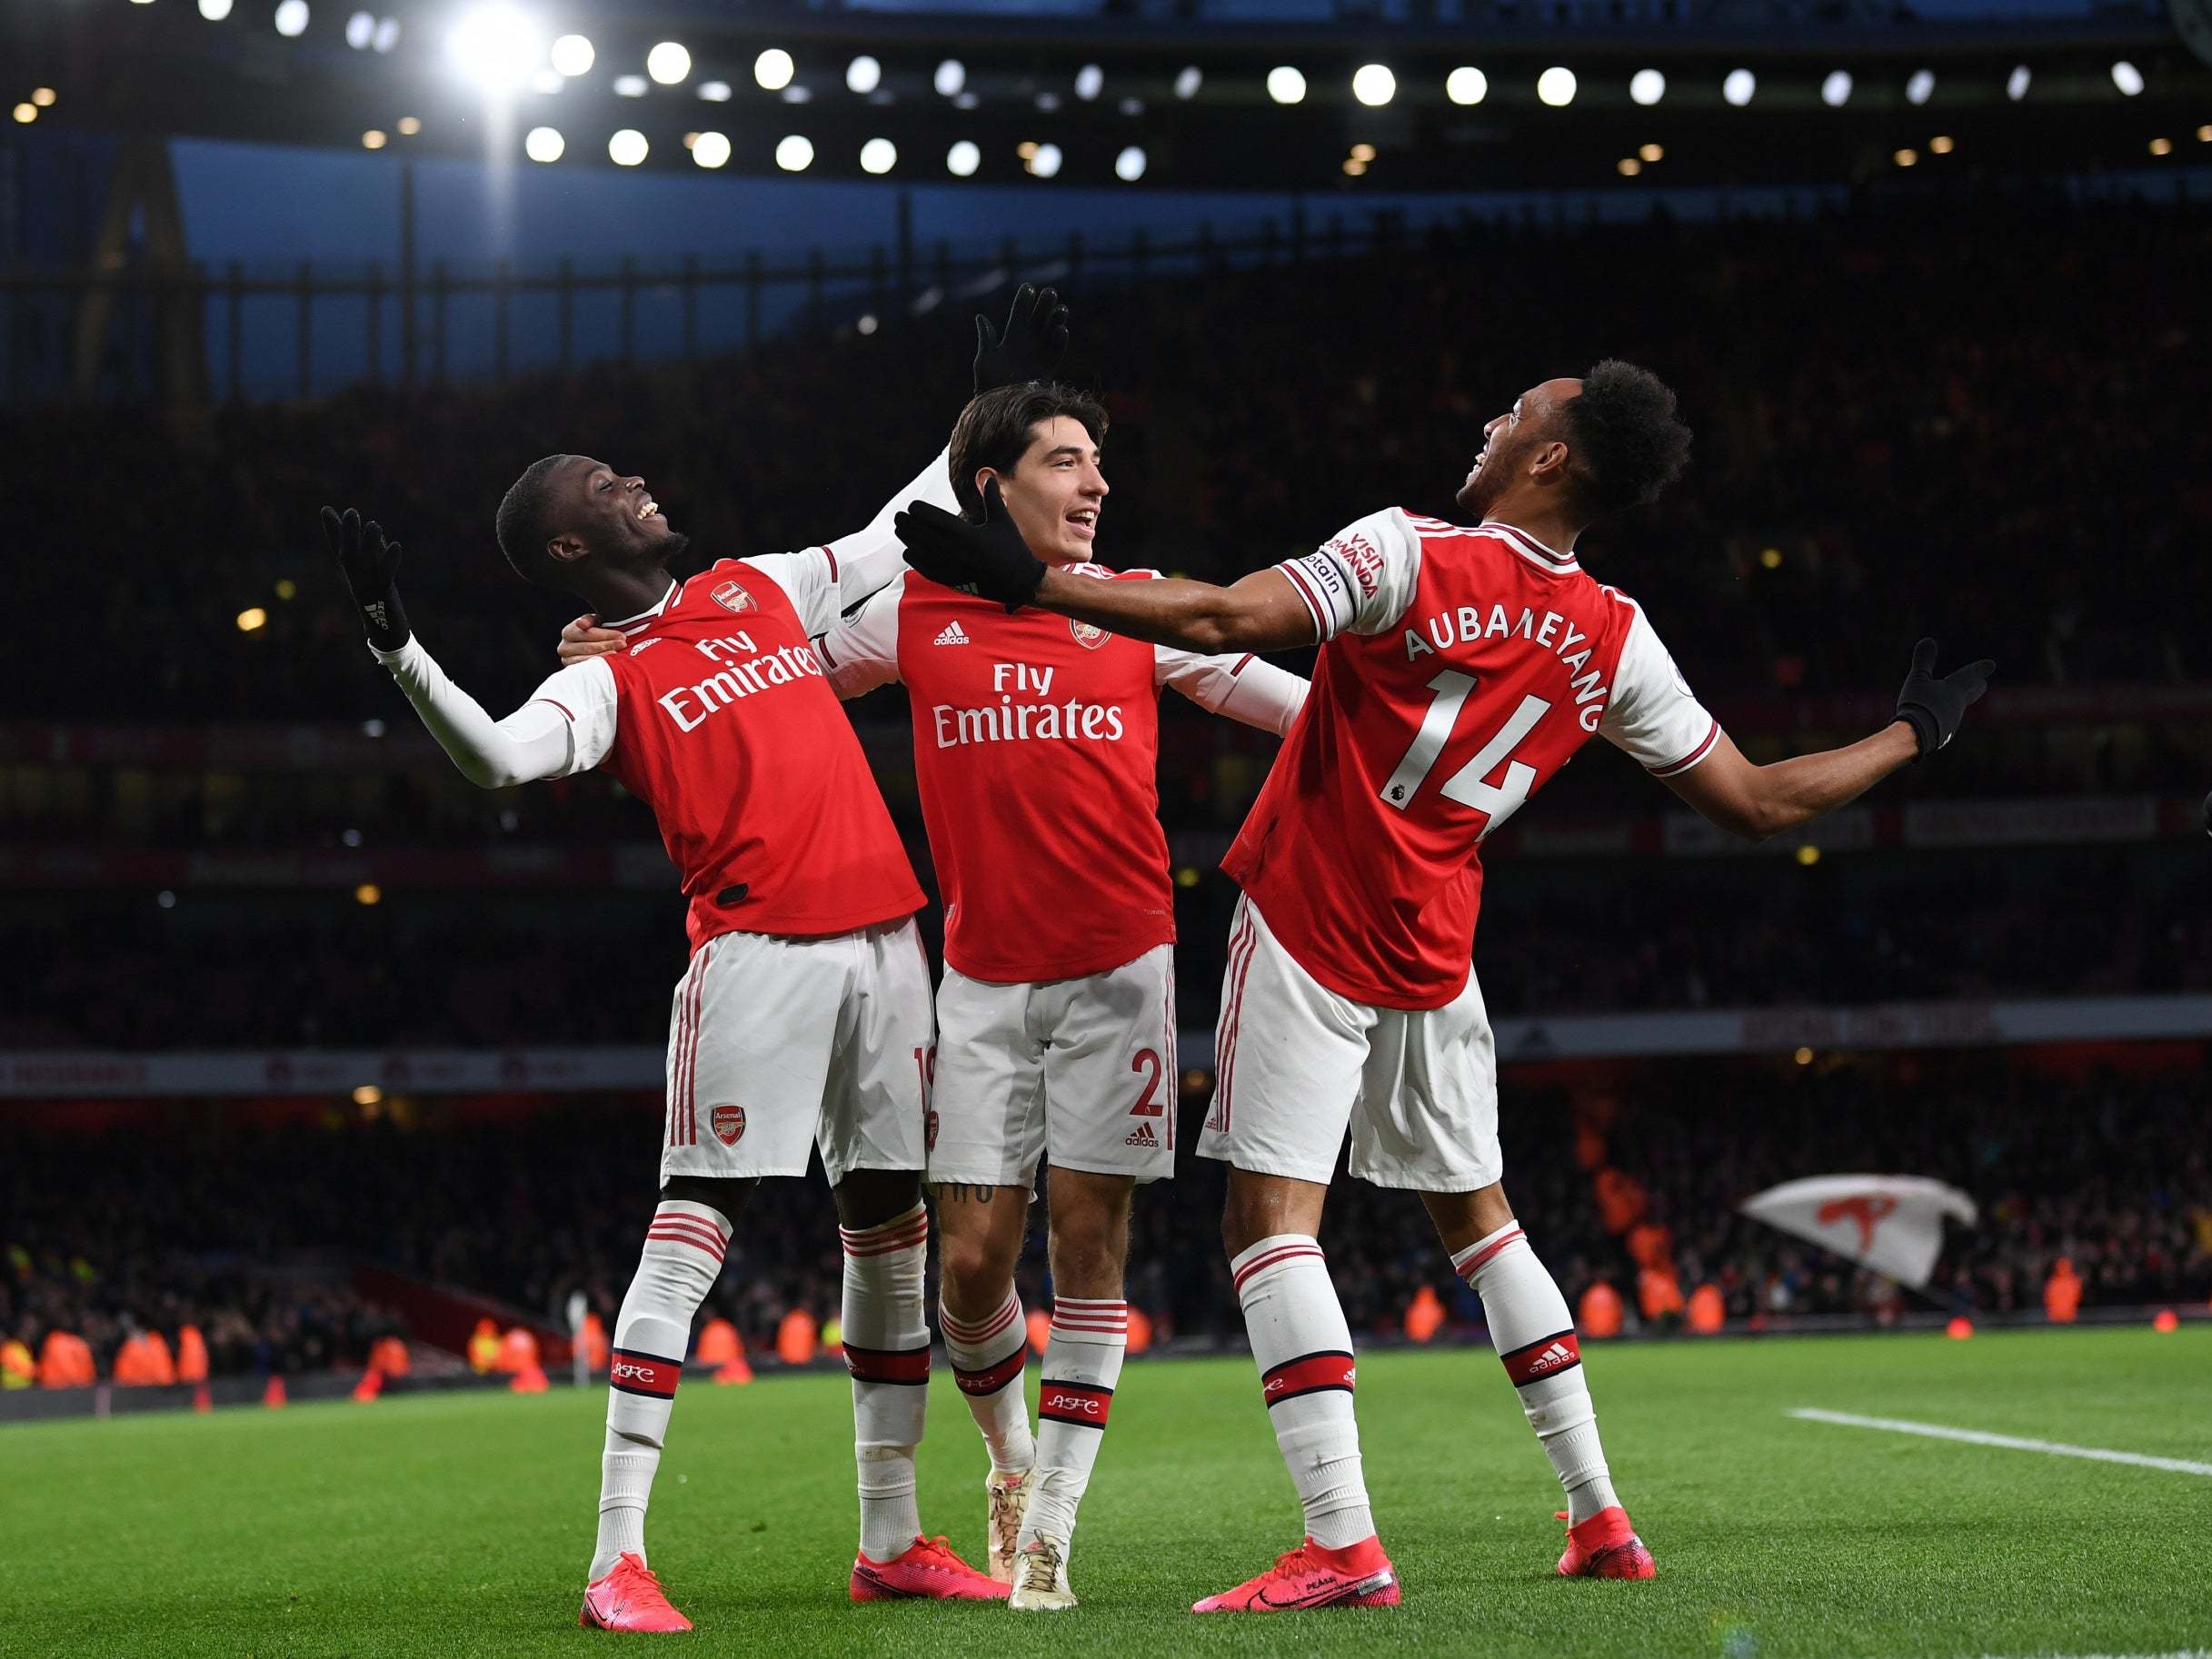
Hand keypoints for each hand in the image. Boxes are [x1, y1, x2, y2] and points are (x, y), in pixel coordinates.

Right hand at [319, 505, 410, 650]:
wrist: (387, 631)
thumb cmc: (380, 599)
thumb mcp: (371, 573)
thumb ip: (369, 549)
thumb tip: (366, 526)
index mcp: (352, 573)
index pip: (339, 548)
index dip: (332, 530)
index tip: (325, 509)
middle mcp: (356, 578)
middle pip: (348, 552)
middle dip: (348, 532)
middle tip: (351, 512)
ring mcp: (368, 586)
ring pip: (365, 563)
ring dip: (369, 543)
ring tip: (374, 524)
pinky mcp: (384, 594)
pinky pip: (386, 575)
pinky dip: (390, 560)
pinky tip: (396, 546)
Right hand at [558, 615, 627, 665]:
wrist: (591, 648)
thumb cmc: (595, 633)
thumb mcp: (594, 623)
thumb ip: (589, 620)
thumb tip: (581, 624)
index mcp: (568, 632)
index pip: (587, 633)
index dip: (605, 635)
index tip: (622, 636)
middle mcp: (564, 647)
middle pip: (587, 647)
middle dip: (607, 645)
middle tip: (623, 644)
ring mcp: (567, 661)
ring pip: (587, 659)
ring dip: (604, 656)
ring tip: (618, 654)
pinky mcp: (573, 672)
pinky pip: (586, 670)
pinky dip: (598, 667)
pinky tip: (610, 664)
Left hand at [896, 479, 1044, 610]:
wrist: (1019, 582)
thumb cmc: (1012, 550)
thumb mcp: (1003, 521)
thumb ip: (992, 497)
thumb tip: (988, 475)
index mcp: (966, 533)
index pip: (932, 518)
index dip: (919, 511)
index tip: (913, 506)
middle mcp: (954, 550)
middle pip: (920, 533)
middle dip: (906, 523)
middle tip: (899, 516)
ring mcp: (950, 567)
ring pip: (919, 552)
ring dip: (907, 540)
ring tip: (900, 530)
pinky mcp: (951, 580)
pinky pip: (925, 569)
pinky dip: (914, 560)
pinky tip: (909, 552)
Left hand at [972, 284, 1068, 394]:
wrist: (1003, 407)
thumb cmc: (989, 384)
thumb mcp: (985, 360)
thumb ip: (987, 338)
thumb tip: (980, 317)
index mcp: (1011, 337)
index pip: (1019, 313)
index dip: (1024, 300)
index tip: (1028, 287)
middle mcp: (1027, 342)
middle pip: (1038, 318)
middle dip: (1044, 304)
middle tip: (1050, 293)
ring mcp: (1039, 353)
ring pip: (1051, 331)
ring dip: (1056, 319)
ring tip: (1060, 309)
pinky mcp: (1048, 367)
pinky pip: (1056, 351)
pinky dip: (1060, 341)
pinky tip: (1061, 330)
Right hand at [1894, 638, 1994, 757]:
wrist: (1916, 736)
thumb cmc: (1919, 704)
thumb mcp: (1918, 680)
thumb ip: (1923, 661)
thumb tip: (1928, 640)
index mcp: (1955, 690)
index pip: (1971, 676)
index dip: (1980, 669)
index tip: (1991, 665)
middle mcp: (1958, 705)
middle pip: (1972, 693)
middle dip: (1977, 686)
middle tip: (1983, 683)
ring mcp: (1953, 721)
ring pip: (1960, 708)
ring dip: (1959, 701)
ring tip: (1955, 699)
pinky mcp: (1943, 734)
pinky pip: (1947, 721)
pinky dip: (1945, 716)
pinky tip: (1938, 720)